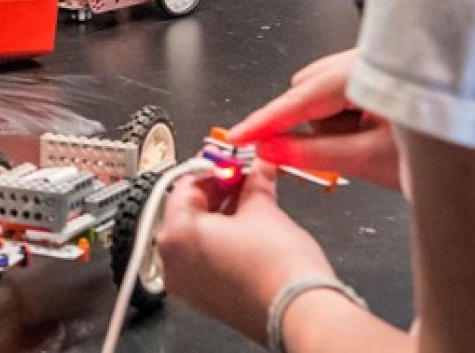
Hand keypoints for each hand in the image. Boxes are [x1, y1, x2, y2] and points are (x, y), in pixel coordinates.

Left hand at [158, 163, 336, 344]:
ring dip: (224, 214)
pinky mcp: (206, 297)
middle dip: (219, 191)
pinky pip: (206, 257)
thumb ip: (254, 181)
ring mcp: (188, 283)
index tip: (231, 162)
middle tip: (244, 177)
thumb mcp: (263, 209)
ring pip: (199, 235)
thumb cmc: (278, 271)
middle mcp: (173, 262)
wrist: (300, 312)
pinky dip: (223, 240)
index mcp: (176, 235)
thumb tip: (257, 168)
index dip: (214, 168)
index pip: (186, 185)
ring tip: (251, 199)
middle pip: (190, 211)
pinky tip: (249, 227)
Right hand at [228, 48, 401, 191]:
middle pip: (311, 93)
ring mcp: (379, 64)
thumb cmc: (449, 149)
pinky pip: (352, 96)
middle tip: (344, 158)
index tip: (235, 138)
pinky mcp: (388, 76)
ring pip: (330, 97)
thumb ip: (312, 153)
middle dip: (316, 127)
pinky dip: (356, 121)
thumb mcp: (370, 159)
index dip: (262, 122)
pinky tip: (384, 138)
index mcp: (361, 72)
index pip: (296, 99)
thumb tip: (271, 149)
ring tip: (378, 149)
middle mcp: (367, 59)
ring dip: (339, 126)